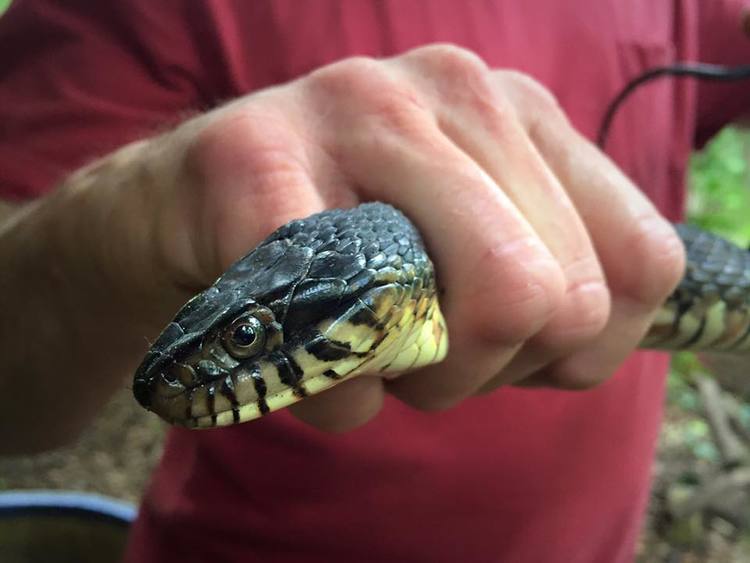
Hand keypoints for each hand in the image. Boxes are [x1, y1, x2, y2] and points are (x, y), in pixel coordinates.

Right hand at [99, 45, 685, 430]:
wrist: (187, 207)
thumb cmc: (347, 239)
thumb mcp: (473, 240)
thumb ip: (554, 279)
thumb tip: (583, 343)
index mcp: (523, 110)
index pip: (639, 265)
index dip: (580, 347)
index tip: (509, 349)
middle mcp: (453, 89)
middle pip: (557, 301)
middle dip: (487, 370)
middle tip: (418, 353)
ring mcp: (353, 111)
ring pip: (472, 315)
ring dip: (413, 380)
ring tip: (363, 343)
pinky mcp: (254, 164)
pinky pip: (344, 343)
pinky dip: (334, 395)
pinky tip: (305, 358)